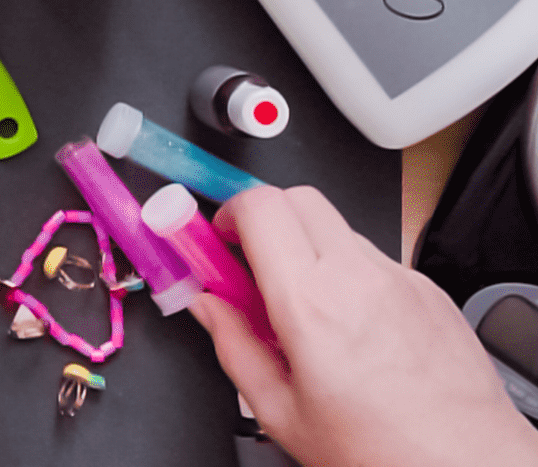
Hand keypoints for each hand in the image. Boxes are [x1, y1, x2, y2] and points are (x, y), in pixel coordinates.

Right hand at [192, 185, 537, 466]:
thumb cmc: (385, 452)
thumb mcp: (281, 412)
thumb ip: (233, 347)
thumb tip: (207, 308)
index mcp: (311, 304)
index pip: (260, 206)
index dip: (228, 213)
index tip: (215, 240)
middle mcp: (358, 278)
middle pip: (297, 197)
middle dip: (264, 218)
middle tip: (250, 263)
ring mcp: (400, 278)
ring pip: (337, 228)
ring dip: (308, 247)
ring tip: (304, 306)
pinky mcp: (430, 290)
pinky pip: (375, 258)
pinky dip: (350, 274)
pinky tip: (351, 325)